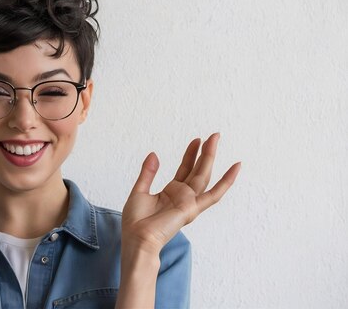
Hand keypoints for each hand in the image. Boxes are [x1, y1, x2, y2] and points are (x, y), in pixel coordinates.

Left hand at [122, 133, 240, 254]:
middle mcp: (183, 196)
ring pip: (204, 175)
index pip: (185, 169)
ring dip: (210, 156)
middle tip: (214, 135)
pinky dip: (227, 181)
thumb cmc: (136, 222)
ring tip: (216, 138)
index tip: (196, 140)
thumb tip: (154, 154)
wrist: (137, 238)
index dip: (190, 154)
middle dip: (205, 152)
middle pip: (197, 169)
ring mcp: (190, 202)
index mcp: (171, 193)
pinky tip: (236, 167)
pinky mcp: (193, 208)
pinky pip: (214, 194)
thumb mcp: (139, 191)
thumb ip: (148, 173)